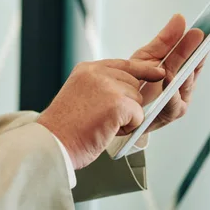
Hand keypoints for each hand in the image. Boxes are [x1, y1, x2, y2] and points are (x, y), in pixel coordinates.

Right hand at [37, 59, 164, 168]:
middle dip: (127, 104)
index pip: (124, 64)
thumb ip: (102, 86)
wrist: (51, 144)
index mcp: (87, 69)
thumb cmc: (65, 128)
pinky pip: (139, 115)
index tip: (158, 72)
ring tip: (102, 124)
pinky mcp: (118, 103)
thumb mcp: (81, 95)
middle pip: (134, 83)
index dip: (144, 70)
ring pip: (138, 100)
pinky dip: (129, 127)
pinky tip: (107, 130)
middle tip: (102, 118)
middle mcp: (97, 73)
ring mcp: (108, 87)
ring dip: (127, 117)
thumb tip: (131, 89)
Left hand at [130, 14, 205, 132]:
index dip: (200, 45)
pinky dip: (171, 94)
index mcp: (182, 75)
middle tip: (197, 36)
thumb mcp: (149, 57)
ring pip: (184, 88)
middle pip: (192, 71)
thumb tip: (180, 17)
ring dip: (184, 74)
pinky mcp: (165, 118)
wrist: (117, 107)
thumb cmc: (135, 82)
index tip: (203, 31)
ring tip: (180, 58)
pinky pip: (172, 106)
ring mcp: (176, 106)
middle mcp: (183, 91)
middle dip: (194, 53)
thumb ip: (166, 40)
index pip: (196, 59)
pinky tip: (167, 79)